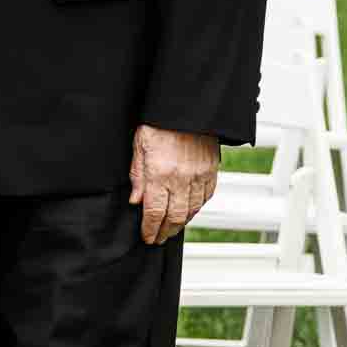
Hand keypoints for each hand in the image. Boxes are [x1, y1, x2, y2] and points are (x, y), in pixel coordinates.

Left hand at [129, 124, 218, 244]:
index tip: (147, 237)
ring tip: (171, 228)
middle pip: (174, 217)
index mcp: (160, 174)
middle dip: (165, 232)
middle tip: (158, 238)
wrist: (188, 108)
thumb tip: (136, 201)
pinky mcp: (211, 171)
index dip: (150, 229)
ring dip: (181, 223)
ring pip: (191, 210)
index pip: (154, 212)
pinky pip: (205, 197)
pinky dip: (196, 208)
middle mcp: (181, 179)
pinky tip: (189, 211)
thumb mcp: (139, 146)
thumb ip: (137, 175)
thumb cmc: (160, 124)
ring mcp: (198, 176)